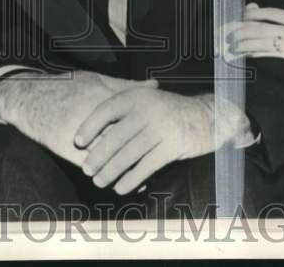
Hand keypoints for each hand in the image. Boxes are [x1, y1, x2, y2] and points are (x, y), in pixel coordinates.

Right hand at [0, 70, 154, 167]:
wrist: (29, 98)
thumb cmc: (65, 86)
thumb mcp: (94, 79)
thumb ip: (125, 85)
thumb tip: (154, 85)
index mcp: (100, 96)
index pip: (130, 113)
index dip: (148, 125)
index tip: (165, 132)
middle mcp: (92, 115)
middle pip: (122, 135)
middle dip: (140, 147)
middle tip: (159, 156)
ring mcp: (79, 132)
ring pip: (109, 153)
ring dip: (126, 166)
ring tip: (145, 175)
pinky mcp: (67, 148)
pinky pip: (91, 165)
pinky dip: (107, 174)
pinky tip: (120, 184)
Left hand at [74, 88, 229, 194]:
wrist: (206, 116)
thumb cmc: (170, 111)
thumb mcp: (148, 100)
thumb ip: (126, 106)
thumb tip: (95, 125)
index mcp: (137, 96)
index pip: (107, 110)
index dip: (90, 126)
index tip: (77, 142)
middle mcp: (148, 109)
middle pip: (116, 136)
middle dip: (98, 155)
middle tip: (86, 169)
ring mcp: (161, 127)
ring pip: (129, 153)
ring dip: (111, 170)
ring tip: (99, 181)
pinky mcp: (172, 145)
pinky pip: (146, 166)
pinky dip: (131, 179)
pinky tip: (120, 188)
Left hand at [225, 3, 283, 94]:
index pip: (270, 12)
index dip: (252, 13)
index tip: (240, 16)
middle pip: (260, 24)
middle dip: (241, 28)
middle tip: (228, 32)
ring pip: (261, 38)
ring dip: (244, 42)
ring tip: (231, 45)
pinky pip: (269, 52)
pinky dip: (256, 52)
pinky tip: (246, 54)